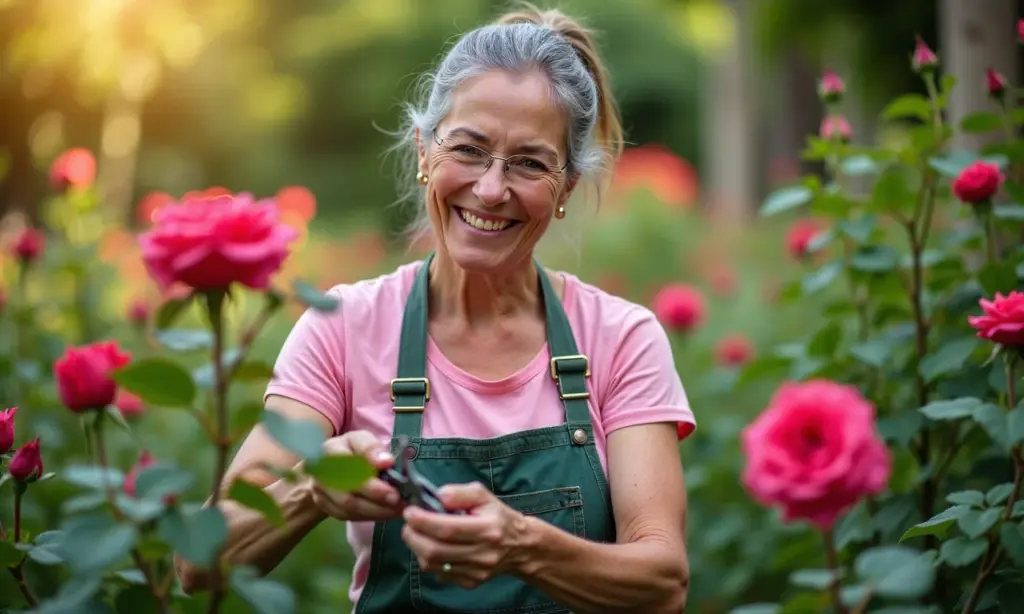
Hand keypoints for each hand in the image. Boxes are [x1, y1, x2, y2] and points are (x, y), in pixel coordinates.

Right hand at [310, 430, 403, 521]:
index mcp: (329, 452)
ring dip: (376, 510)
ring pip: (349, 508)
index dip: (368, 478)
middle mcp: (320, 475)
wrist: (331, 467)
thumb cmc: (350, 450)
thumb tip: (386, 462)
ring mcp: (321, 494)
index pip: (347, 466)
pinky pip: (350, 516)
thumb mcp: (361, 440)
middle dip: (375, 498)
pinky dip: (372, 515)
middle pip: (347, 492)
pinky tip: (388, 512)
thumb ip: (371, 448)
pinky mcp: (327, 508)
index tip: (391, 486)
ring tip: (398, 507)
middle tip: (399, 499)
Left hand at [401, 482, 528, 589]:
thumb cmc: (497, 516)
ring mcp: (476, 572)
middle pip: (436, 551)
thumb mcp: (483, 495)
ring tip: (417, 534)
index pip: (447, 529)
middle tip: (408, 523)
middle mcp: (483, 554)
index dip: (423, 521)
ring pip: (433, 565)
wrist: (519, 546)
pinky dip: (429, 560)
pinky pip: (439, 574)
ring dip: (417, 549)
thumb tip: (438, 497)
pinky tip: (433, 547)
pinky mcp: (471, 583)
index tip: (409, 512)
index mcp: (488, 529)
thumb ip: (460, 493)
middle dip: (413, 536)